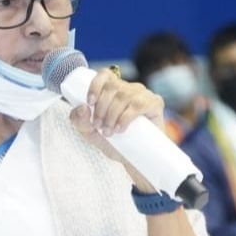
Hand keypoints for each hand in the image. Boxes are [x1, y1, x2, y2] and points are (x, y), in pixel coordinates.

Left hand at [68, 69, 164, 183]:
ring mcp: (143, 94)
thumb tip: (83, 107)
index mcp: (114, 90)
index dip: (95, 85)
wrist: (135, 160)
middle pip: (112, 87)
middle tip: (99, 126)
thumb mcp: (90, 133)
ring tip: (109, 131)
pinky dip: (125, 117)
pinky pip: (138, 104)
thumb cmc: (114, 144)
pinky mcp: (155, 102)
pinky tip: (120, 128)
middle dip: (101, 108)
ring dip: (112, 114)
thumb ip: (79, 121)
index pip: (105, 75)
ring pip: (124, 96)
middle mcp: (129, 88)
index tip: (89, 102)